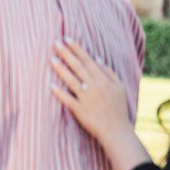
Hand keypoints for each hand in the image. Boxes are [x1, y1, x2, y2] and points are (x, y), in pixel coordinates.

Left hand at [52, 40, 151, 169]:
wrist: (116, 130)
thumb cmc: (117, 108)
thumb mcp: (119, 88)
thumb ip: (109, 73)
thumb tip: (97, 58)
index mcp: (104, 81)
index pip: (88, 61)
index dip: (77, 49)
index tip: (67, 39)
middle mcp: (96, 87)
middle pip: (79, 68)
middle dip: (67, 54)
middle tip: (55, 43)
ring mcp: (87, 99)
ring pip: (72, 81)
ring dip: (61, 69)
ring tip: (51, 59)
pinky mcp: (80, 110)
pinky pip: (68, 99)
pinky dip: (60, 92)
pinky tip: (50, 85)